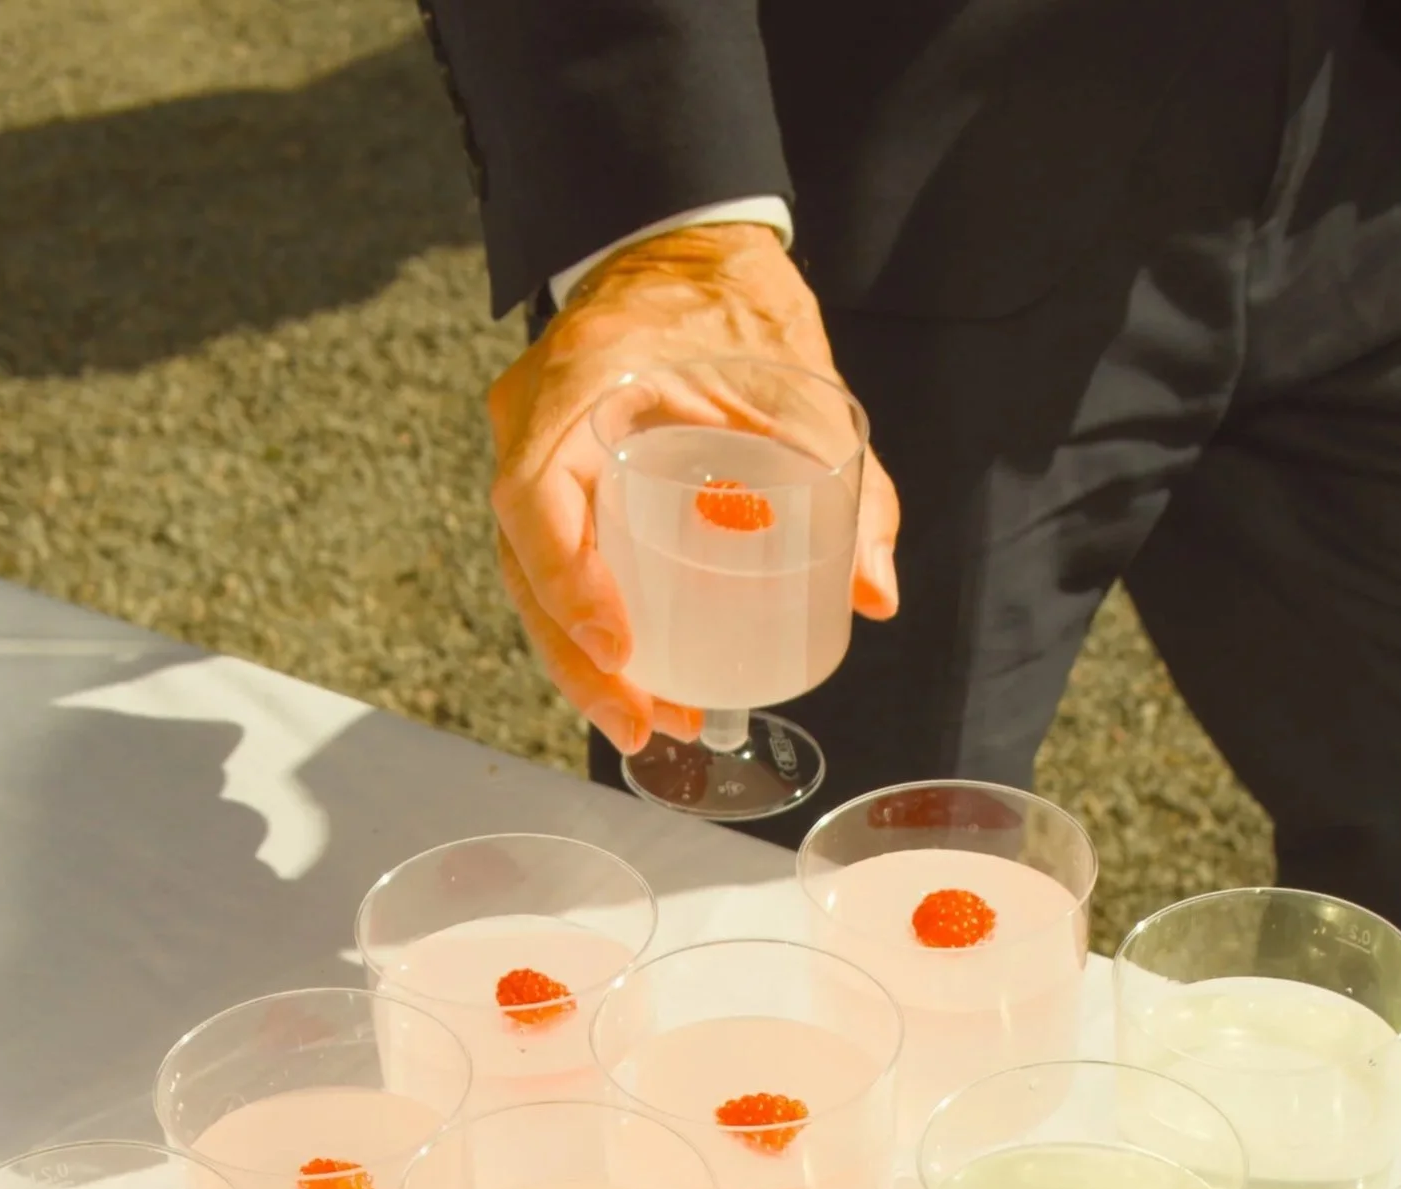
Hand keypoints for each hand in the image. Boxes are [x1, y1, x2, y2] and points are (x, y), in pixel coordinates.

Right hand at [487, 223, 901, 755]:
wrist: (686, 253)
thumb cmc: (738, 308)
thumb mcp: (803, 386)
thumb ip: (853, 483)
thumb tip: (875, 591)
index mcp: (582, 379)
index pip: (535, 497)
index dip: (569, 583)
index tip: (621, 647)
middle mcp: (535, 421)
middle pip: (525, 566)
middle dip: (580, 661)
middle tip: (647, 722)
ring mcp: (533, 453)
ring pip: (531, 581)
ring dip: (582, 663)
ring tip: (648, 721)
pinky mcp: (552, 484)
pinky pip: (552, 567)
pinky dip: (588, 628)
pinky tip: (635, 679)